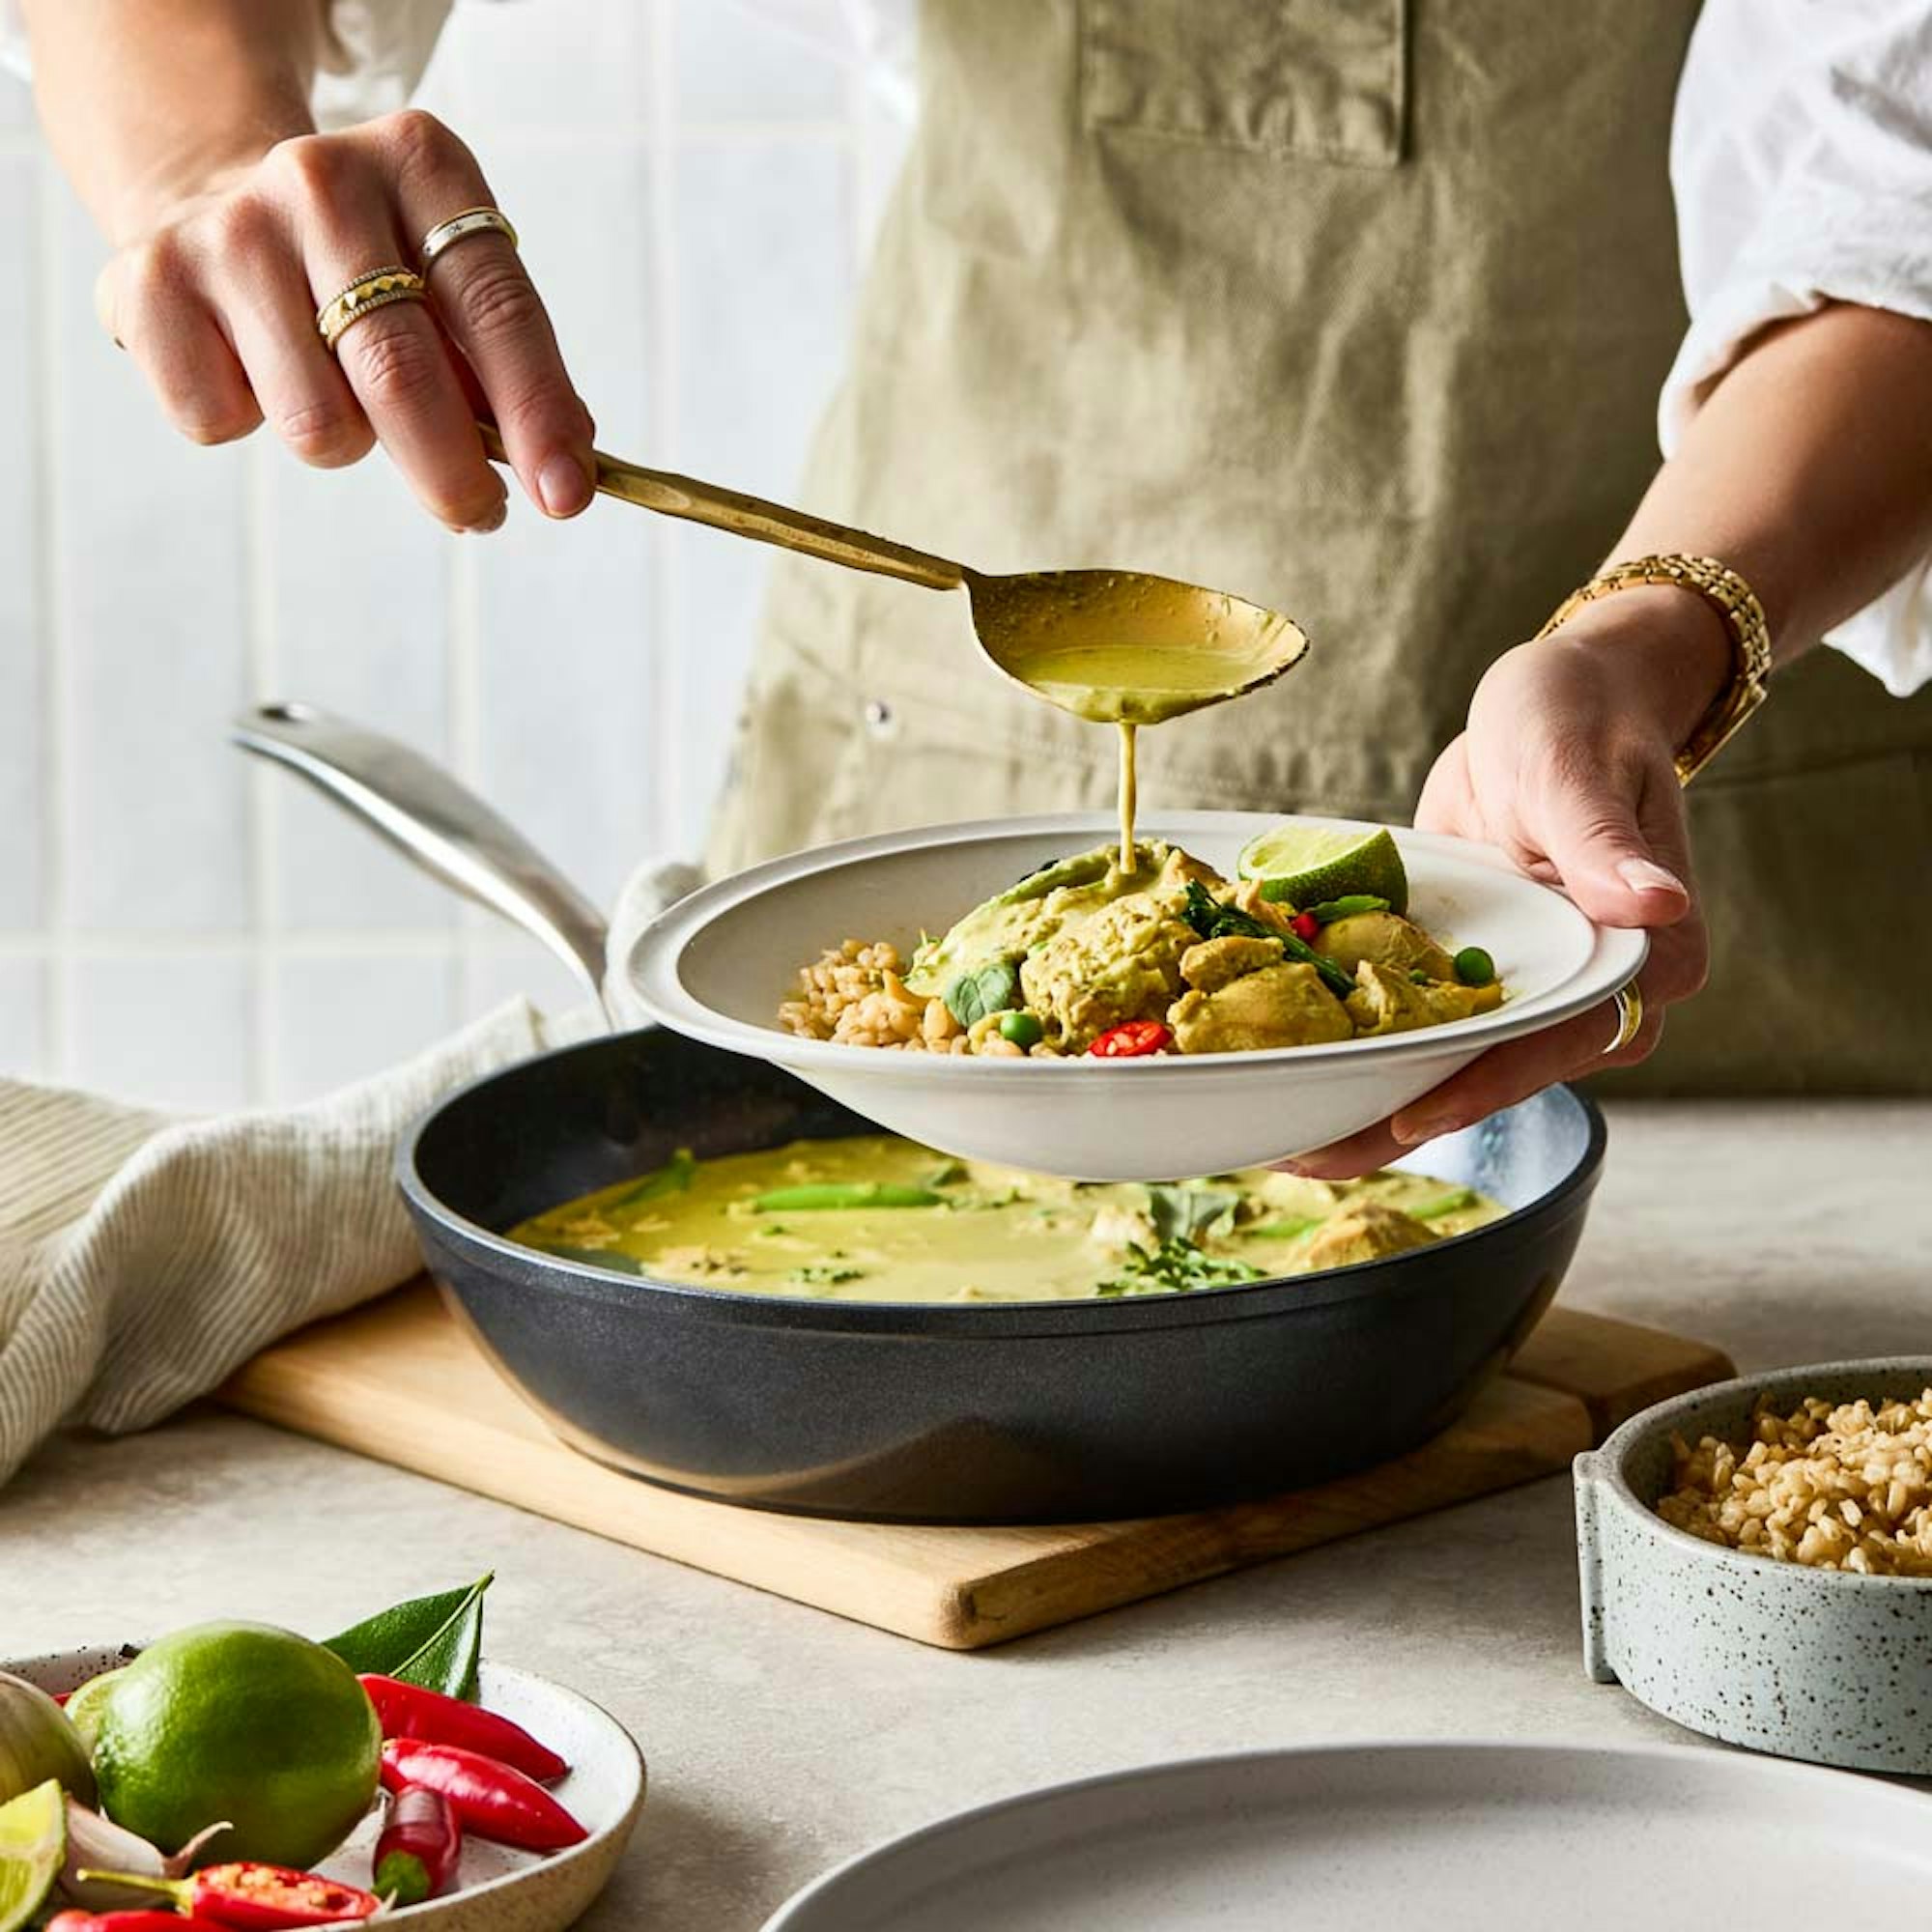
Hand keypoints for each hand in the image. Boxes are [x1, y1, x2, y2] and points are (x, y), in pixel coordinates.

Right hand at [95, 110, 594, 532]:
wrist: (216, 199)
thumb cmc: (370, 268)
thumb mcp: (451, 280)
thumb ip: (508, 368)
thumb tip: (565, 466)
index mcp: (421, 164)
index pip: (497, 307)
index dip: (536, 414)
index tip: (564, 497)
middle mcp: (320, 179)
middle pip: (401, 375)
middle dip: (453, 473)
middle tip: (480, 514)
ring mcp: (228, 228)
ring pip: (317, 422)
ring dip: (346, 442)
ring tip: (337, 393)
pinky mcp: (145, 283)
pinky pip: (221, 423)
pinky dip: (247, 423)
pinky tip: (251, 371)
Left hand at [1291, 593, 1725, 1176]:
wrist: (1559, 696)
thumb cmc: (1580, 719)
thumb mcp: (1575, 772)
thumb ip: (1603, 844)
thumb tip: (1658, 904)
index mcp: (1643, 956)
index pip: (1561, 1041)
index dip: (1484, 1084)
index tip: (1408, 1117)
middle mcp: (1594, 990)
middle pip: (1498, 1075)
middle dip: (1401, 1119)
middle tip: (1305, 1155)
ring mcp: (1533, 987)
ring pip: (1454, 1064)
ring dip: (1371, 1103)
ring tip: (1284, 1144)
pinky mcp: (1481, 974)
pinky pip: (1425, 1022)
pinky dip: (1364, 1049)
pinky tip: (1291, 1076)